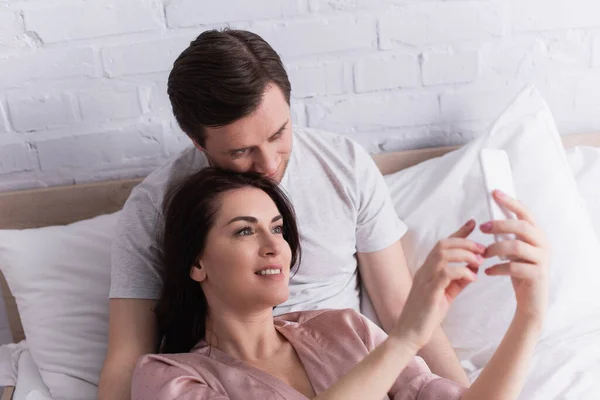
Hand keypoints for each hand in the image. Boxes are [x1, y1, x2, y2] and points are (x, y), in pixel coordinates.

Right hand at [391, 220, 484, 349]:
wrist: (409, 334)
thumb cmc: (426, 315)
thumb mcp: (446, 295)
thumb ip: (458, 282)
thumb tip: (474, 270)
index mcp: (427, 269)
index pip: (442, 244)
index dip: (458, 232)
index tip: (473, 223)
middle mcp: (424, 270)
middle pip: (443, 244)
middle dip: (465, 242)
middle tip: (482, 249)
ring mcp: (425, 280)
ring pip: (443, 255)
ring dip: (464, 255)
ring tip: (479, 262)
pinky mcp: (429, 292)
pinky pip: (445, 274)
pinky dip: (461, 271)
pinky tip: (472, 278)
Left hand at [480, 190, 549, 322]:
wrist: (532, 301)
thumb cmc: (520, 271)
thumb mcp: (515, 251)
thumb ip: (509, 236)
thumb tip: (489, 219)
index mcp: (537, 235)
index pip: (525, 213)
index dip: (511, 202)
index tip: (495, 193)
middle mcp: (543, 244)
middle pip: (522, 227)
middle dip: (500, 225)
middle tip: (482, 227)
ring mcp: (542, 259)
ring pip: (516, 247)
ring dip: (495, 249)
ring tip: (482, 254)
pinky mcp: (537, 275)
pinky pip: (514, 267)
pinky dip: (497, 268)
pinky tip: (487, 271)